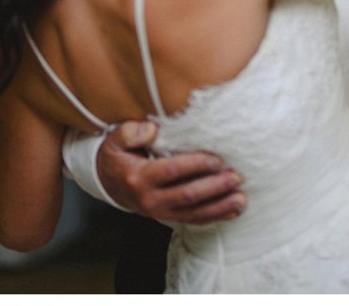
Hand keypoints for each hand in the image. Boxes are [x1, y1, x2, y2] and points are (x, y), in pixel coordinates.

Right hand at [95, 120, 244, 223]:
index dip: (195, 165)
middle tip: (235, 176)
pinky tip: (232, 211)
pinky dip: (214, 216)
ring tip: (241, 198)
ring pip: (194, 212)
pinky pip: (194, 220)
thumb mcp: (115, 140)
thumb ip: (131, 132)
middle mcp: (150, 198)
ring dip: (220, 206)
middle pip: (188, 195)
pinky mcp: (167, 217)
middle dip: (214, 187)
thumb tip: (153, 129)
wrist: (107, 184)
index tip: (216, 158)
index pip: (171, 171)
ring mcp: (159, 212)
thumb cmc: (116, 157)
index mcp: (139, 177)